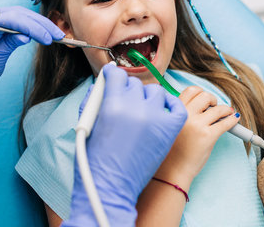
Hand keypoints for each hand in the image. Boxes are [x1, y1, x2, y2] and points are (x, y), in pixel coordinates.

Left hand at [0, 6, 63, 116]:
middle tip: (58, 36)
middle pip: (18, 14)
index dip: (32, 27)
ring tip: (55, 35)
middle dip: (40, 24)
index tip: (48, 39)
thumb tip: (26, 36)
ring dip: (38, 24)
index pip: (11, 19)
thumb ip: (9, 44)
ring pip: (19, 15)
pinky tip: (43, 33)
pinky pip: (16, 21)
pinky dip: (30, 27)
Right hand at [63, 64, 186, 226]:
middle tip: (124, 104)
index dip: (113, 77)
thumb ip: (95, 100)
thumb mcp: (87, 124)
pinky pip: (176, 107)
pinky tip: (162, 111)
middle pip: (135, 84)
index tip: (113, 80)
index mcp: (112, 104)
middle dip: (128, 92)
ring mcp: (155, 118)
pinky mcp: (169, 130)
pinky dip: (171, 106)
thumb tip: (104, 83)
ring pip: (156, 93)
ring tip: (141, 113)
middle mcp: (135, 107)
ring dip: (147, 100)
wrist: (110, 189)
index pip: (117, 74)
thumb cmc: (94, 160)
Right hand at [155, 86, 239, 190]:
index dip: (201, 93)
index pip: (191, 90)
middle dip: (213, 100)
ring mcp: (197, 125)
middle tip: (215, 107)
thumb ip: (183, 114)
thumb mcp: (173, 126)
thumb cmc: (172, 150)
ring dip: (226, 110)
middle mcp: (185, 115)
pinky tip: (234, 119)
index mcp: (175, 111)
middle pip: (205, 96)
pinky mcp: (208, 136)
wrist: (172, 169)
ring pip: (218, 109)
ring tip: (228, 114)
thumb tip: (203, 107)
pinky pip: (226, 123)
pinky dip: (233, 120)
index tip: (205, 101)